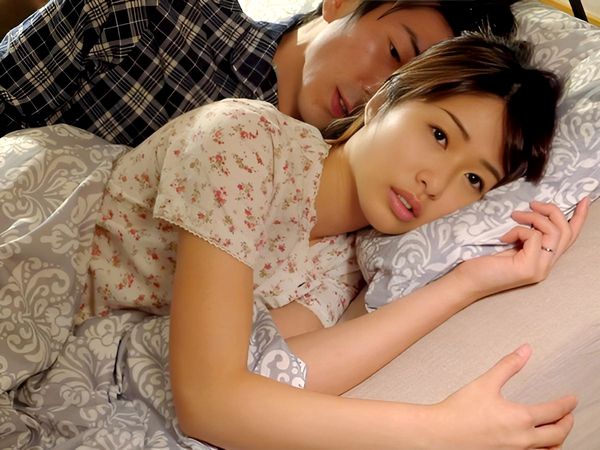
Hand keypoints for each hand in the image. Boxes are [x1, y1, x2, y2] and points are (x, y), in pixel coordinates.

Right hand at [431, 344, 575, 449]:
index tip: (571, 400)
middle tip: (569, 415)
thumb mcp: (485, 383)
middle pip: (558, 434)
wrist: (440, 434)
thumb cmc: (458, 412)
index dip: (566, 404)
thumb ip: (508, 366)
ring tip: (557, 432)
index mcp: (520, 419)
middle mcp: (522, 440)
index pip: (554, 412)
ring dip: (557, 441)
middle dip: (567, 423)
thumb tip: (525, 351)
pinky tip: (536, 445)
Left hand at [456, 197, 589, 297]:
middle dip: (552, 211)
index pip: (569, 238)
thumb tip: (532, 216)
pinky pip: (534, 237)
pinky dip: (518, 230)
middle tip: (532, 204)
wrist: (467, 282)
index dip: (579, 218)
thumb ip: (526, 236)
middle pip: (565, 231)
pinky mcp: (529, 267)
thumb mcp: (510, 245)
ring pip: (553, 232)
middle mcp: (546, 265)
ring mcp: (539, 268)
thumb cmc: (482, 262)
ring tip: (515, 216)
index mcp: (543, 259)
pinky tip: (503, 238)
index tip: (584, 199)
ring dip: (534, 218)